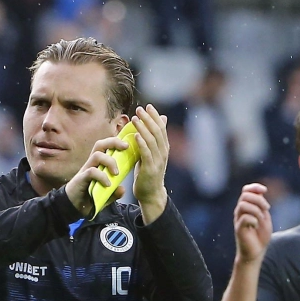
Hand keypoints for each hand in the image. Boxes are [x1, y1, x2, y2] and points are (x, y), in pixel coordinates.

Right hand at [64, 135, 128, 217]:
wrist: (73, 207)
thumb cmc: (88, 198)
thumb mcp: (105, 196)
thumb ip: (114, 193)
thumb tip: (122, 189)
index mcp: (98, 165)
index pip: (105, 147)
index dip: (116, 142)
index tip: (128, 145)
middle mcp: (91, 164)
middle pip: (100, 144)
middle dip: (113, 143)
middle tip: (125, 148)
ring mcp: (85, 170)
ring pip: (97, 155)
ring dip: (110, 161)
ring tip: (116, 173)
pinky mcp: (81, 178)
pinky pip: (92, 171)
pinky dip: (102, 176)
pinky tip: (107, 185)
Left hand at [129, 104, 168, 219]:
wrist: (150, 194)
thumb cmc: (148, 173)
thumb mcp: (151, 154)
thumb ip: (152, 141)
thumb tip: (155, 127)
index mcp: (164, 148)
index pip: (161, 128)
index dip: (155, 116)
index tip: (148, 106)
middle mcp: (163, 152)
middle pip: (157, 132)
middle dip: (149, 119)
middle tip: (140, 108)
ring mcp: (158, 161)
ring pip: (152, 140)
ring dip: (143, 128)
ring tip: (135, 118)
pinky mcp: (150, 169)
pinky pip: (146, 153)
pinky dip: (141, 143)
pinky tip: (135, 135)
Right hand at [232, 183, 271, 263]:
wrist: (256, 251)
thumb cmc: (260, 235)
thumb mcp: (264, 216)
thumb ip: (261, 205)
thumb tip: (261, 192)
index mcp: (246, 207)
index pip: (245, 190)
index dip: (254, 187)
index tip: (265, 190)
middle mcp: (239, 212)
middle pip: (245, 196)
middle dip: (259, 200)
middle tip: (267, 209)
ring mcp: (238, 220)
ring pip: (243, 205)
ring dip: (256, 210)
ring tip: (261, 219)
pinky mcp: (238, 229)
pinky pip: (245, 218)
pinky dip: (254, 220)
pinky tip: (256, 226)